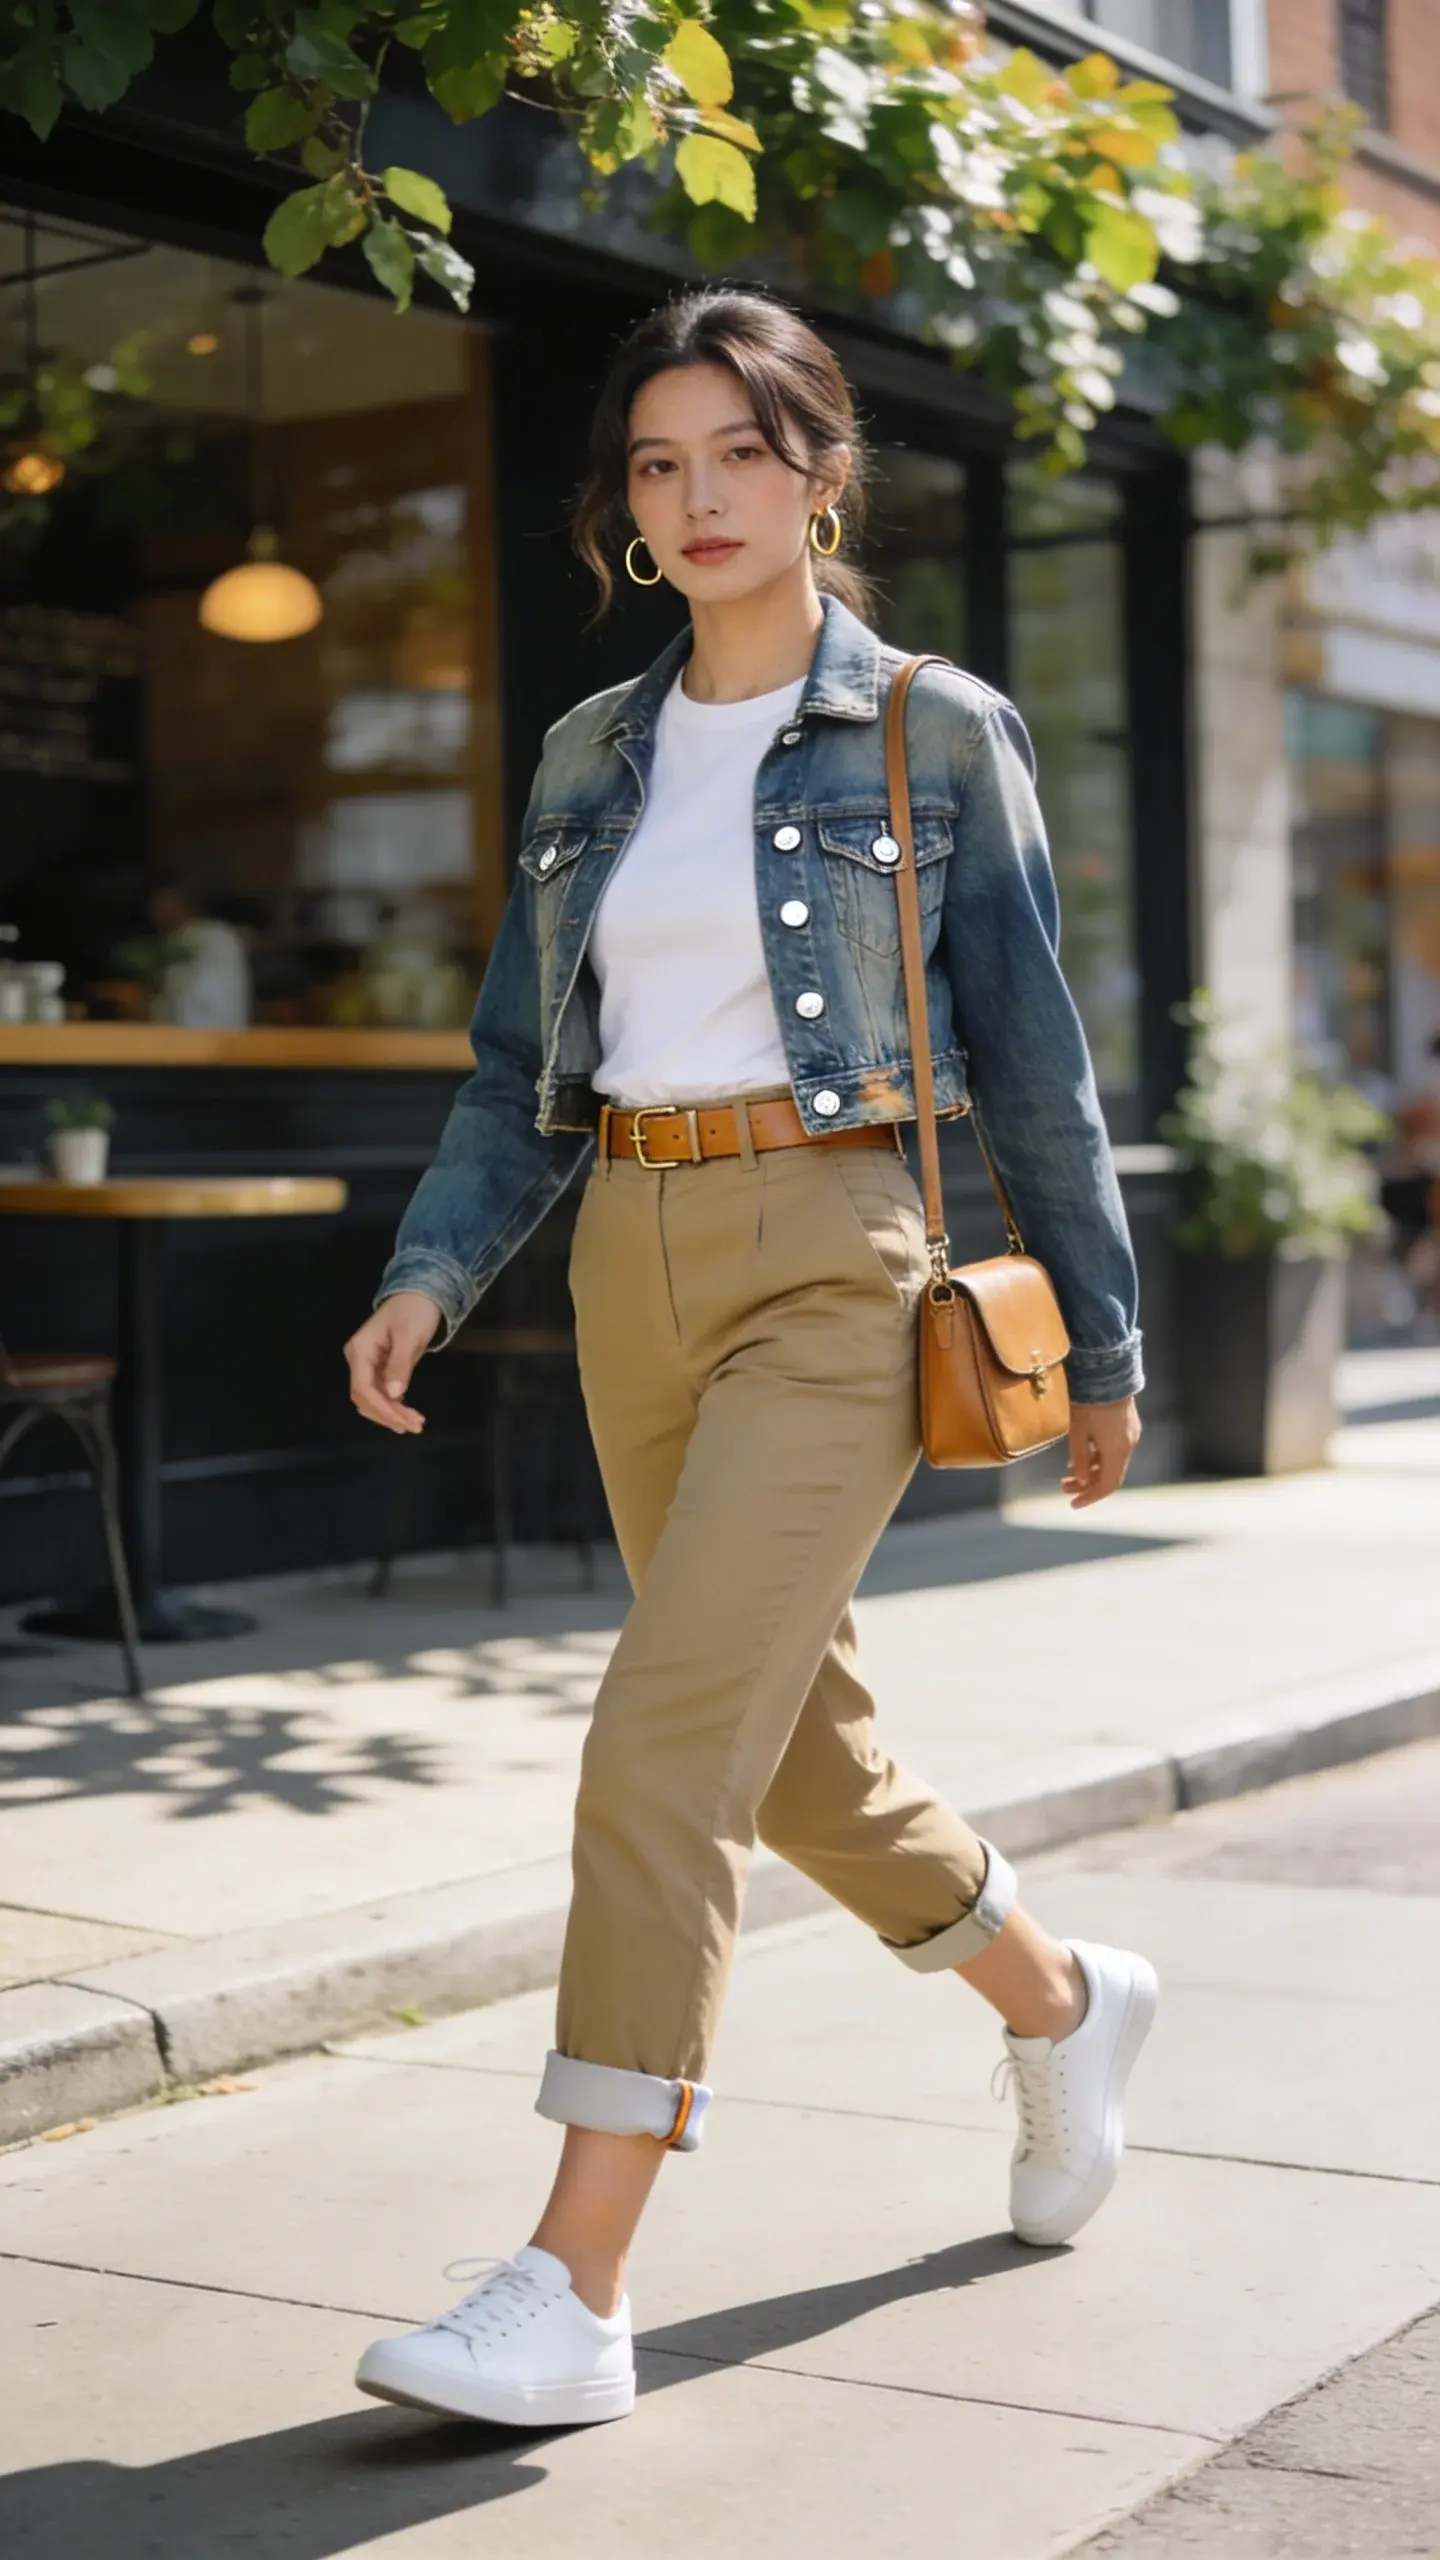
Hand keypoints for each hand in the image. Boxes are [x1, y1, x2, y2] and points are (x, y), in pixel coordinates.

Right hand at [344, 1292, 440, 1433]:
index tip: (402, 1421)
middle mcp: (359, 1361)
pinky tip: (409, 1415)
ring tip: (415, 1424)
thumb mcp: (409, 1335)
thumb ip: (400, 1364)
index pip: (363, 1387)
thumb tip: (394, 1394)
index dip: (381, 1408)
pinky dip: (395, 1407)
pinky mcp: (380, 1370)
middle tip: (414, 1426)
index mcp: (360, 1350)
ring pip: (373, 1400)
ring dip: (391, 1414)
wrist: (419, 1296)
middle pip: (365, 1398)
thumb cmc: (413, 1311)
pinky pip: (382, 1395)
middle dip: (387, 1414)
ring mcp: (368, 1366)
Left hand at [1061, 1397, 1140, 1508]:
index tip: (1072, 1504)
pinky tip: (1081, 1454)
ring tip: (1068, 1472)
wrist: (1107, 1372)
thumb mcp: (1077, 1431)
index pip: (1107, 1485)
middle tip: (1063, 1487)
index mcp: (1117, 1451)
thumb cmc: (1088, 1401)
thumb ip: (1079, 1458)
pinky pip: (1114, 1449)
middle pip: (1109, 1475)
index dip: (1090, 1497)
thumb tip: (1080, 1480)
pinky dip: (1098, 1457)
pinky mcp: (1128, 1424)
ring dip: (1091, 1470)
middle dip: (1086, 1484)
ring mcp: (1131, 1434)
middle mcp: (1128, 1445)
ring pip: (1111, 1462)